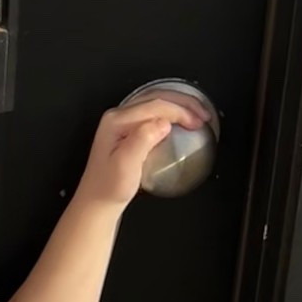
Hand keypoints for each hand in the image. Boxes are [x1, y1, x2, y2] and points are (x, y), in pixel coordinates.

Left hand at [76, 95, 210, 210]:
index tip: (197, 122)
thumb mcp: (126, 165)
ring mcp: (122, 123)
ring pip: (156, 103)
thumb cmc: (109, 188)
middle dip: (184, 104)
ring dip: (179, 106)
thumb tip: (163, 123)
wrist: (97, 203)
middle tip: (204, 115)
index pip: (156, 106)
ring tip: (198, 115)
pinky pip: (153, 114)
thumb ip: (143, 140)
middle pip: (157, 98)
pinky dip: (171, 114)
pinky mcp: (127, 131)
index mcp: (117, 121)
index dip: (181, 111)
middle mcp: (118, 117)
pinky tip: (181, 122)